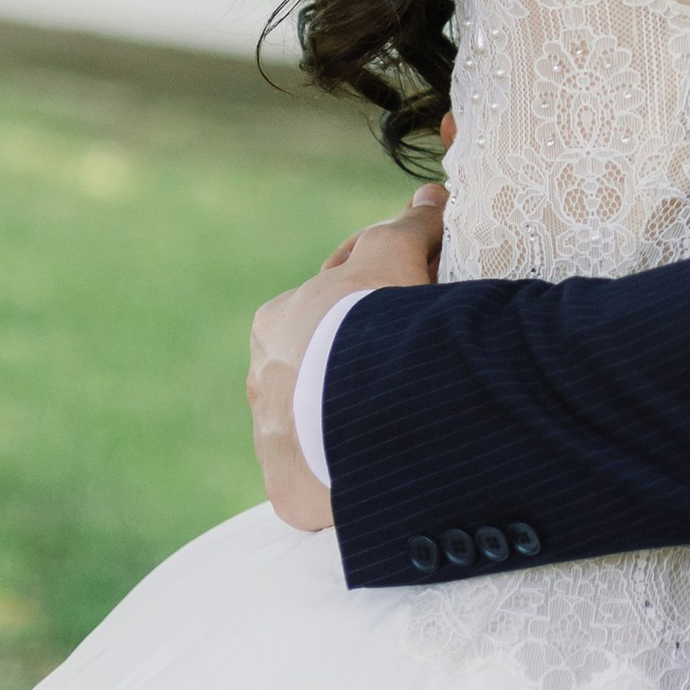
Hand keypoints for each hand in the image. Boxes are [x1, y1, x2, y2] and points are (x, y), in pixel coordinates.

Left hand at [246, 182, 447, 532]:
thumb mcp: (393, 256)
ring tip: (404, 419)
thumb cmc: (374, 317)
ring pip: (314, 427)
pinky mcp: (290, 493)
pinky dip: (348, 474)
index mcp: (276, 323)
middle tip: (412, 363)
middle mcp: (261, 383)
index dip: (375, 300)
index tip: (412, 305)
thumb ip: (408, 226)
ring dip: (349, 423)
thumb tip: (428, 196)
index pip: (328, 307)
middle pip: (317, 369)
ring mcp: (272, 443)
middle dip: (357, 365)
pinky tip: (387, 464)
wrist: (365, 406)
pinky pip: (320, 483)